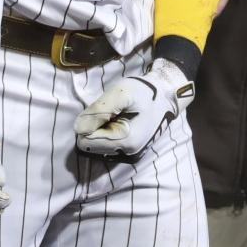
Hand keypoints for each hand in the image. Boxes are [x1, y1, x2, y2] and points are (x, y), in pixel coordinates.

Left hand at [74, 58, 194, 158]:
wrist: (167, 95)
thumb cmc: (145, 92)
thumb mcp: (121, 93)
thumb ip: (99, 110)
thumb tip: (79, 128)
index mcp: (126, 142)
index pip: (86, 141)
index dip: (90, 123)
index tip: (106, 111)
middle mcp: (127, 154)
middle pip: (91, 146)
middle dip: (97, 128)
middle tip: (114, 112)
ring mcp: (130, 155)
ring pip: (98, 146)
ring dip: (103, 130)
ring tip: (119, 116)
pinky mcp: (131, 152)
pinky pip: (107, 146)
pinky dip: (109, 133)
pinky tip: (122, 121)